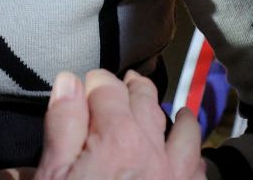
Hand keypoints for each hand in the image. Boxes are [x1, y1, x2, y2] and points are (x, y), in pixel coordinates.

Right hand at [0, 70, 204, 179]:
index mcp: (116, 137)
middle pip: (145, 99)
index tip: (80, 89)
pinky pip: (198, 164)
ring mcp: (175, 173)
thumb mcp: (53, 173)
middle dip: (129, 88)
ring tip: (163, 110)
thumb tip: (69, 82)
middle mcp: (152, 148)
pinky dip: (192, 150)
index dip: (91, 83)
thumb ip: (63, 124)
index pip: (106, 87)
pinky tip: (186, 151)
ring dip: (170, 113)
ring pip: (182, 126)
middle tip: (119, 88)